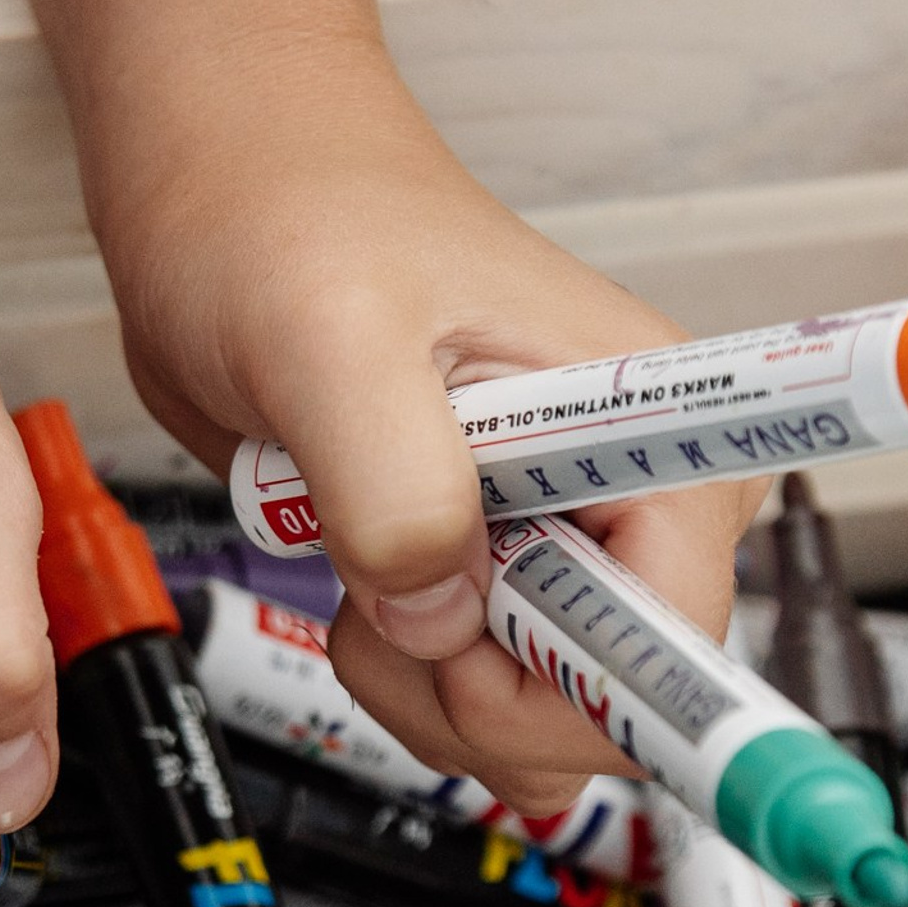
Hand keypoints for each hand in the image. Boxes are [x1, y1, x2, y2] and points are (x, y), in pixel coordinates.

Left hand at [95, 47, 762, 815]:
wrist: (229, 187)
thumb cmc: (288, 215)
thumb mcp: (325, 339)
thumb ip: (393, 487)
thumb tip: (439, 616)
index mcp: (654, 429)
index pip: (678, 638)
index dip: (576, 693)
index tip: (471, 670)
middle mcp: (633, 493)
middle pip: (615, 703)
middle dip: (480, 699)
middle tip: (381, 606)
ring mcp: (562, 536)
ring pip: (544, 719)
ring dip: (429, 694)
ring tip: (356, 576)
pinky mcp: (494, 565)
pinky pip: (487, 696)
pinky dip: (410, 683)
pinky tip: (363, 593)